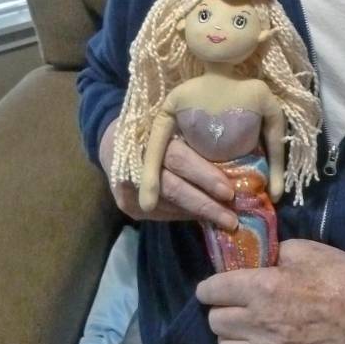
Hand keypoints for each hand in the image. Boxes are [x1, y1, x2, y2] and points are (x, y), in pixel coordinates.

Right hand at [99, 119, 237, 229]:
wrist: (112, 140)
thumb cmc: (154, 127)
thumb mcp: (171, 122)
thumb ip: (193, 136)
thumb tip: (232, 158)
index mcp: (149, 137)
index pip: (179, 159)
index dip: (205, 176)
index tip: (229, 191)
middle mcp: (136, 164)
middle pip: (173, 188)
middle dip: (205, 204)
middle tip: (231, 218)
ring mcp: (128, 188)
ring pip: (168, 205)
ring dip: (198, 214)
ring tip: (224, 222)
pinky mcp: (126, 204)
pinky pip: (161, 213)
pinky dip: (183, 215)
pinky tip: (202, 217)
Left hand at [195, 239, 344, 343]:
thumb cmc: (341, 275)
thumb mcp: (304, 250)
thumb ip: (270, 255)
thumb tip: (251, 260)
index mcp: (261, 288)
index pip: (211, 291)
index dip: (211, 286)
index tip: (218, 284)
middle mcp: (259, 323)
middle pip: (214, 321)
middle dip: (221, 309)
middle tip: (235, 302)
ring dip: (229, 335)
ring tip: (243, 325)